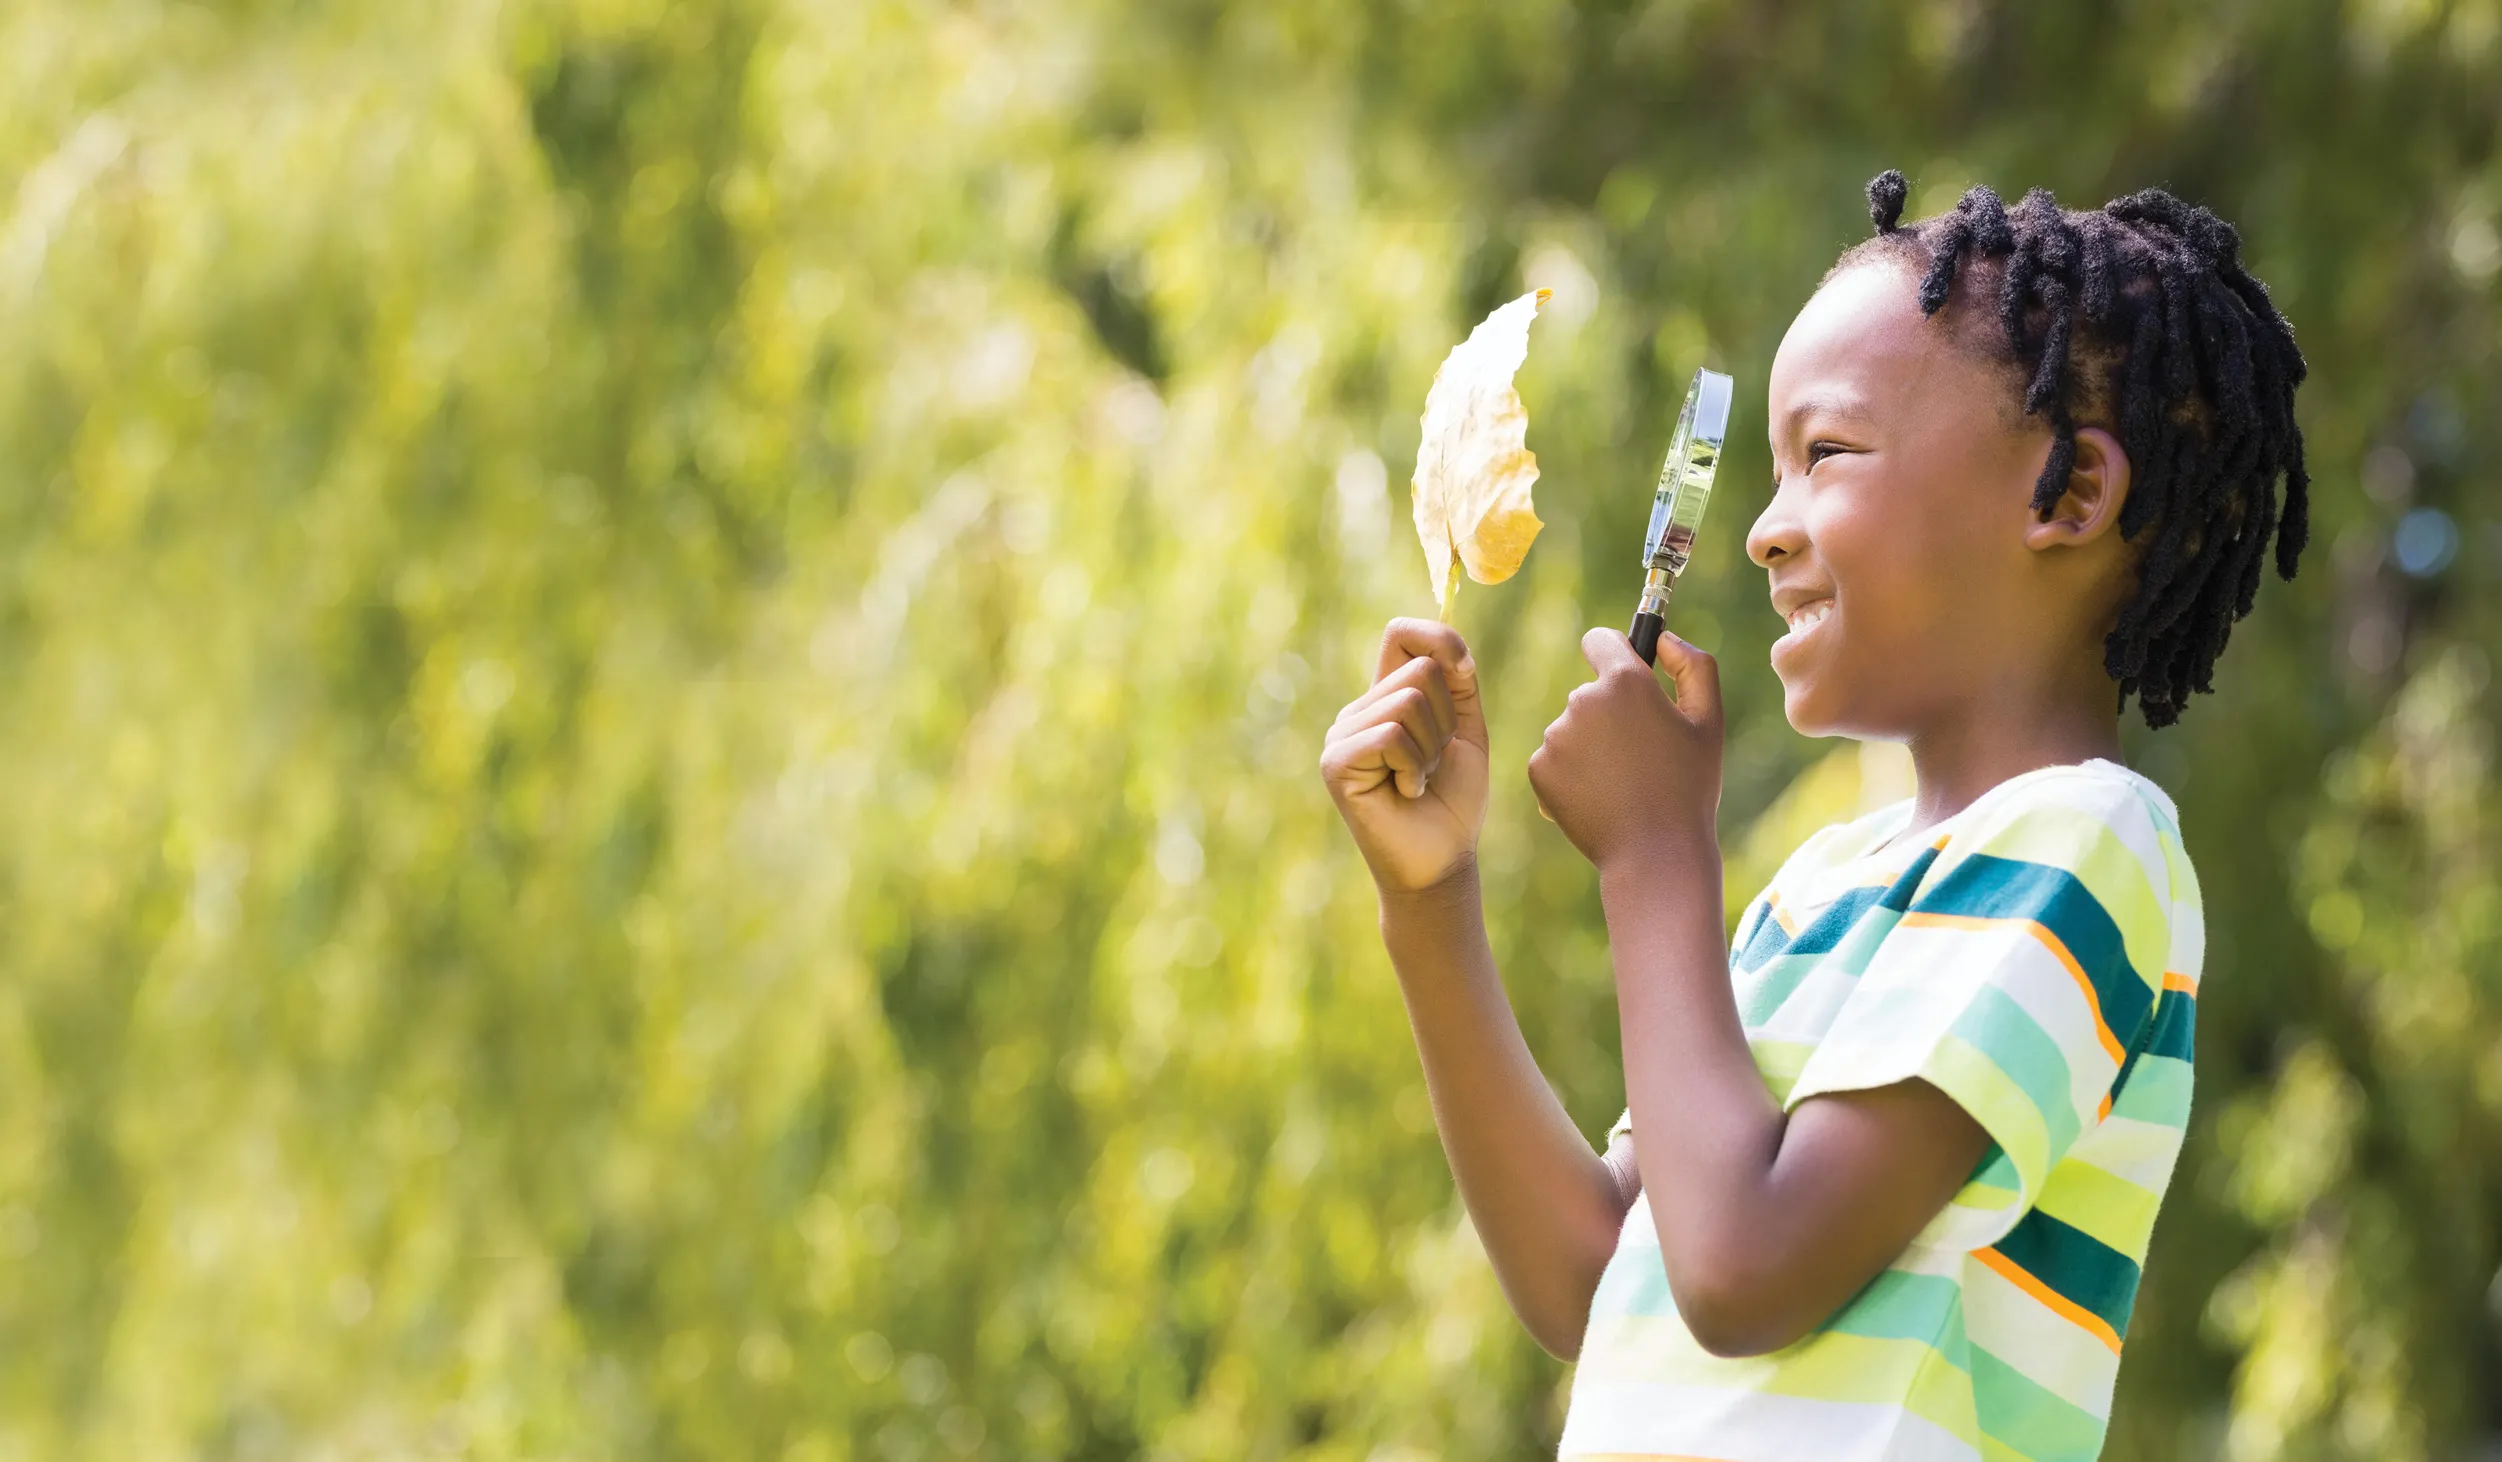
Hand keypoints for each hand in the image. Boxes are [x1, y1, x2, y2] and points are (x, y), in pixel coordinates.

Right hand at [1320, 619, 1488, 893]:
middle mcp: (1358, 711)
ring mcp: (1341, 735)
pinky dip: (1415, 767)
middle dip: (1447, 719)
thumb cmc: (1453, 801)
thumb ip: (1459, 685)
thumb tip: (1451, 649)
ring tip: (1420, 779)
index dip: (1438, 638)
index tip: (1464, 670)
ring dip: (1431, 748)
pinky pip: (1391, 736)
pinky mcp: (1336, 762)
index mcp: (1385, 697)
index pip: (1401, 633)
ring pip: (1408, 702)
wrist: (1440, 861)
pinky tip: (1407, 792)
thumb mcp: (1465, 733)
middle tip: (1435, 761)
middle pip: (1419, 670)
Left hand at [1527, 627, 1722, 868]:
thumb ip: (1694, 665)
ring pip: (1571, 729)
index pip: (1600, 640)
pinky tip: (1599, 798)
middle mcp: (1583, 701)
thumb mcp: (1708, 720)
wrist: (1654, 853)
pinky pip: (1553, 760)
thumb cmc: (1689, 786)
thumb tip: (1665, 640)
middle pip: (1589, 692)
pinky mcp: (1538, 769)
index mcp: (1625, 681)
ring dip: (1591, 747)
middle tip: (1639, 755)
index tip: (1625, 674)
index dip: (1614, 653)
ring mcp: (1556, 736)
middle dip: (1610, 714)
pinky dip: (1571, 775)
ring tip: (1621, 783)